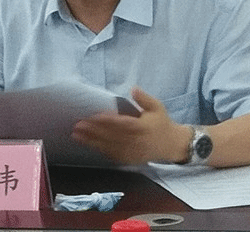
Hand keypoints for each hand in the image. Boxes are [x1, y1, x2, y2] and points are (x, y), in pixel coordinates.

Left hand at [71, 87, 191, 164]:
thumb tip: (133, 88)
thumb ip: (144, 98)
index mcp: (143, 127)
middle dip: (93, 131)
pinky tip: (88, 144)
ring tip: (77, 135)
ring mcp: (132, 152)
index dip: (107, 121)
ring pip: (109, 147)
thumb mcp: (157, 107)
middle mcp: (136, 141)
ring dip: (92, 142)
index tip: (94, 116)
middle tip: (78, 126)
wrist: (172, 145)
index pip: (122, 124)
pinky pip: (112, 155)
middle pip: (112, 136)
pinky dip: (99, 150)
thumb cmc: (162, 123)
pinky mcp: (129, 159)